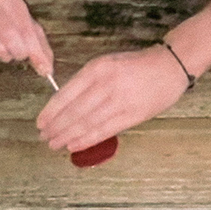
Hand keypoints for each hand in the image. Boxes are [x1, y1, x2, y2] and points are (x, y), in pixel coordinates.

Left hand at [37, 45, 189, 151]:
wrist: (169, 66)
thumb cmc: (136, 65)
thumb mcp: (107, 64)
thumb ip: (87, 82)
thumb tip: (65, 104)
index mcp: (97, 69)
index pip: (66, 94)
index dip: (51, 111)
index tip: (41, 122)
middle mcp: (106, 85)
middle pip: (74, 111)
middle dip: (56, 127)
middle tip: (44, 136)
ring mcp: (119, 101)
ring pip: (86, 123)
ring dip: (67, 136)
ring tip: (54, 144)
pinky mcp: (132, 115)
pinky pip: (104, 130)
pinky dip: (87, 139)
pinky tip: (74, 145)